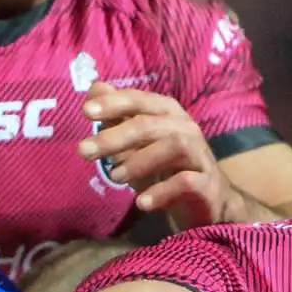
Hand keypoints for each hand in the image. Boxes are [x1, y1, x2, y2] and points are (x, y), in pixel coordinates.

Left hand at [79, 82, 237, 228]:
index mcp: (166, 112)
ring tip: (114, 177)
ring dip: (138, 161)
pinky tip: (142, 202)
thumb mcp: (136, 141)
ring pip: (173, 146)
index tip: (85, 112)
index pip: (138, 100)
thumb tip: (95, 88)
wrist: (206, 200)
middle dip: (114, 137)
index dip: (113, 103)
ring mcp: (199, 154)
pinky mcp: (207, 183)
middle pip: (149, 125)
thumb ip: (117, 117)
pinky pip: (186, 182)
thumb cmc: (164, 165)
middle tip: (84, 151)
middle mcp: (185, 127)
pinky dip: (162, 191)